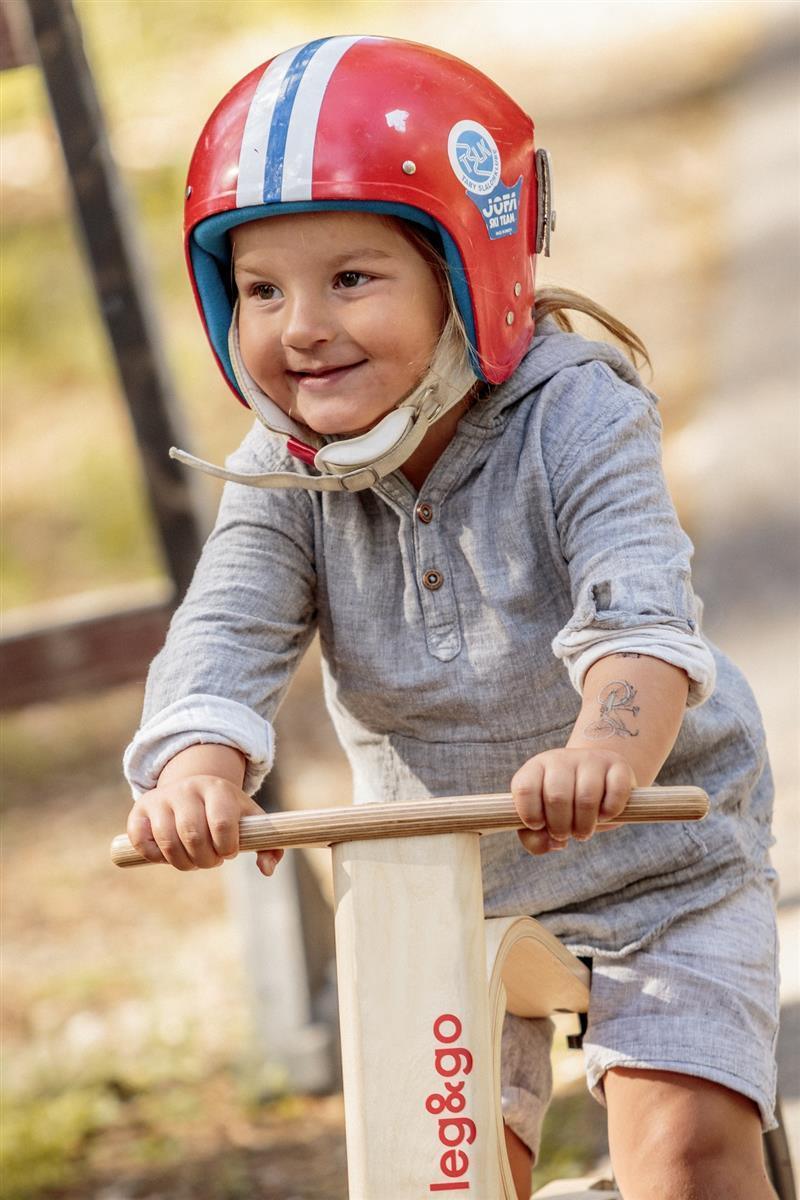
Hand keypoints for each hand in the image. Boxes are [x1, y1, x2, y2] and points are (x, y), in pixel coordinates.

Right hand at [127, 775, 282, 875]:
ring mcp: (161, 799)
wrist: (193, 788)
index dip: (227, 847)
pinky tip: (168, 854)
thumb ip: (268, 845)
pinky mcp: (139, 811)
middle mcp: (187, 789)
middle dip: (205, 859)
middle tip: (211, 860)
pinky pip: (142, 842)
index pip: (222, 823)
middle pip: (193, 835)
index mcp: (218, 789)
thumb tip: (266, 870)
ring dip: (183, 862)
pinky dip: (155, 857)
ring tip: (193, 860)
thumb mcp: (250, 821)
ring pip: (168, 841)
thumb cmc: (226, 811)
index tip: (229, 852)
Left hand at [510, 748, 634, 855]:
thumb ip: (534, 838)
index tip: (540, 826)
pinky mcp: (618, 766)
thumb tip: (551, 844)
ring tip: (584, 830)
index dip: (531, 815)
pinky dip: (610, 812)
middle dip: (561, 827)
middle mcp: (561, 759)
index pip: (525, 789)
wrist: (598, 781)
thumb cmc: (564, 807)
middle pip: (557, 797)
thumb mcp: (543, 820)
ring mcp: (590, 760)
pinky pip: (615, 792)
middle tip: (566, 833)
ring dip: (585, 825)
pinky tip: (605, 814)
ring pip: (586, 798)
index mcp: (536, 769)